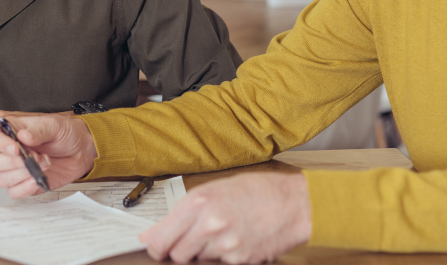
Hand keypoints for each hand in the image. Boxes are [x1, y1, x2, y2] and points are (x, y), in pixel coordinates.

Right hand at [0, 113, 96, 197]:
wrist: (79, 151)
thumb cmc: (64, 134)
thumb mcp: (54, 126)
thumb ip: (38, 131)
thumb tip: (23, 136)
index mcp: (10, 130)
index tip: (16, 149)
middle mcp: (7, 150)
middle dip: (10, 163)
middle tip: (33, 158)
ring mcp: (13, 168)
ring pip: (0, 179)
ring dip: (22, 175)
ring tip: (43, 163)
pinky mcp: (22, 183)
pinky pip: (13, 192)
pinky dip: (25, 188)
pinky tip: (37, 179)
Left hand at [140, 172, 311, 263]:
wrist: (295, 204)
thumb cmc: (258, 190)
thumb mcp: (215, 189)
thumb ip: (182, 212)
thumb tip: (151, 233)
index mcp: (199, 203)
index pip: (161, 240)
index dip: (157, 246)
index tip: (159, 246)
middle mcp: (209, 224)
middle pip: (177, 254)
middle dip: (183, 249)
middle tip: (198, 236)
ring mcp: (225, 246)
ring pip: (198, 260)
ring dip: (205, 252)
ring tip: (224, 233)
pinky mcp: (239, 261)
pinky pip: (219, 264)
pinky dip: (225, 257)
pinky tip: (237, 239)